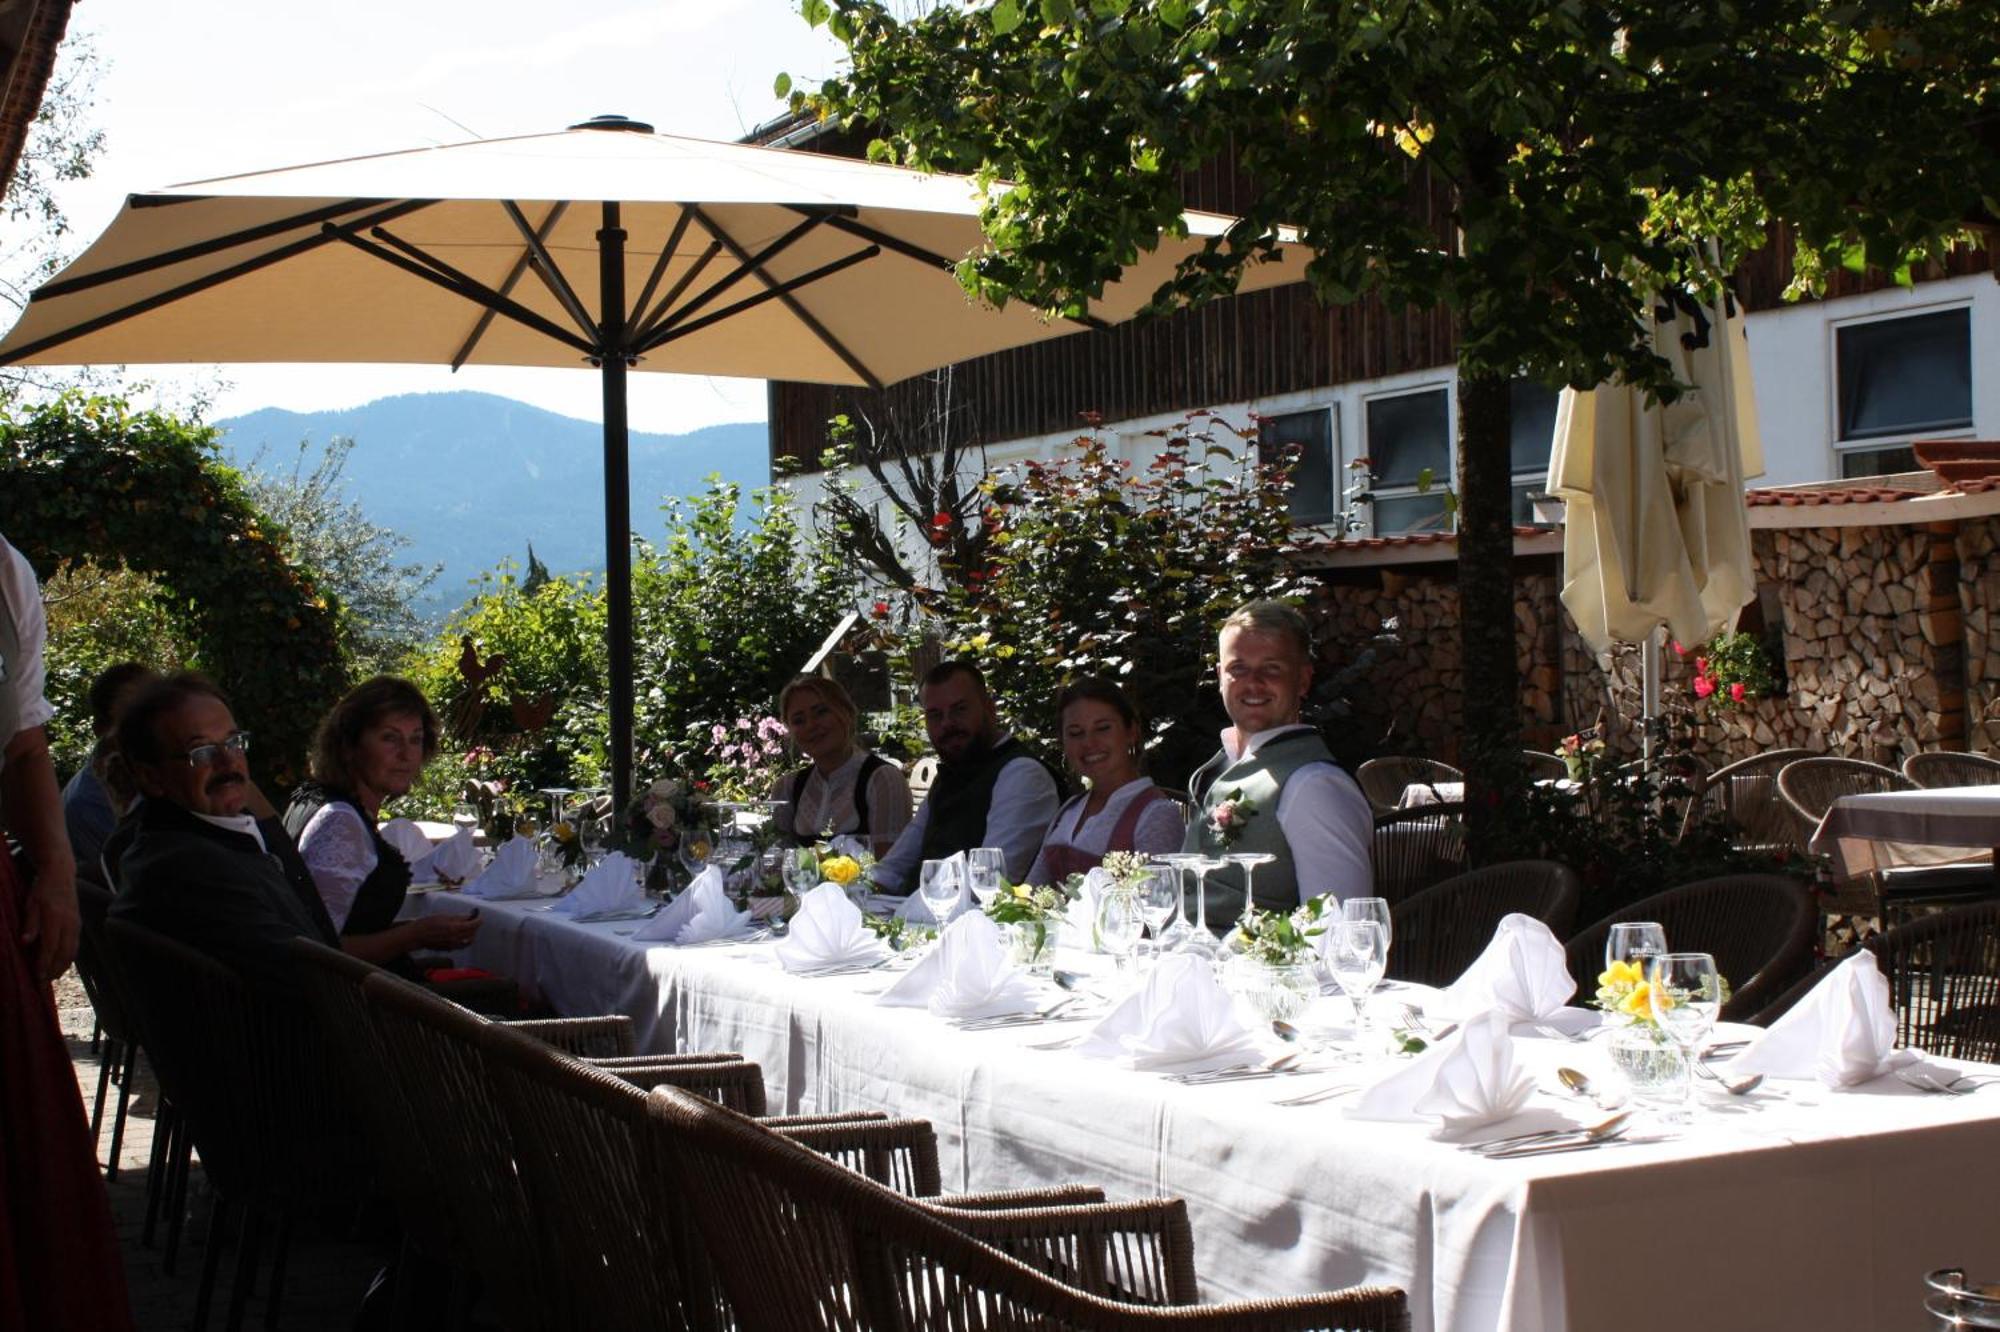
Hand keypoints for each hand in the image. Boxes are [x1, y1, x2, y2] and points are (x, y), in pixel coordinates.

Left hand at [20, 864, 79, 981]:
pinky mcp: (78, 924)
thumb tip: (26, 943)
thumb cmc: (42, 890)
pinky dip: (68, 957)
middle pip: (64, 953)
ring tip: (52, 976)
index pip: (50, 947)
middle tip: (44, 982)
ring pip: (72, 951)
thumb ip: (30, 923)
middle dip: (55, 969)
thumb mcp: (30, 904)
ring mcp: (76, 924)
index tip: (38, 977)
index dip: (44, 964)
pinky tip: (60, 963)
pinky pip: (75, 945)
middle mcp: (69, 924)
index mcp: (55, 919)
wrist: (61, 874)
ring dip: (63, 966)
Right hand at [415, 912, 480, 950]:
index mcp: (455, 928)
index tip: (480, 917)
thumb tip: (468, 917)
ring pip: (469, 940)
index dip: (478, 920)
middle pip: (472, 933)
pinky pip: (462, 945)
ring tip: (469, 928)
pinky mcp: (450, 949)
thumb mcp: (444, 916)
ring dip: (472, 934)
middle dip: (475, 926)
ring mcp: (453, 945)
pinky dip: (466, 940)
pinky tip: (463, 936)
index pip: (473, 925)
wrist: (418, 935)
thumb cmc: (429, 923)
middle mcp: (456, 938)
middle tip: (474, 921)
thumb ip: (458, 918)